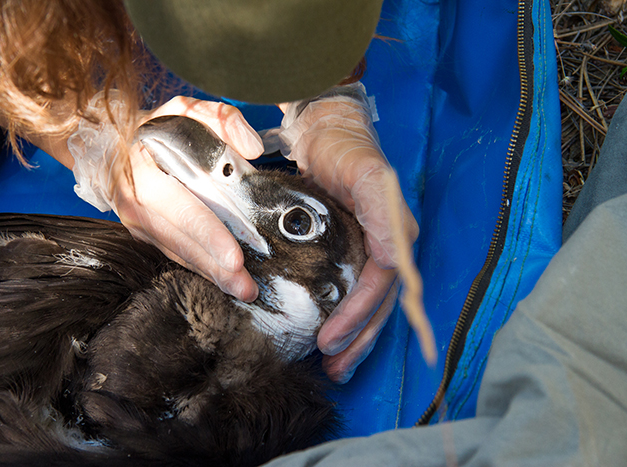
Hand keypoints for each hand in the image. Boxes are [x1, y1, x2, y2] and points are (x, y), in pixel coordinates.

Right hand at [69, 95, 263, 301]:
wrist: (111, 141)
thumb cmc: (154, 127)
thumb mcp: (183, 109)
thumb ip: (221, 119)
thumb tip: (252, 149)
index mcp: (142, 172)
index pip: (177, 208)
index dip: (206, 233)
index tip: (234, 256)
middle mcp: (135, 204)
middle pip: (179, 242)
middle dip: (214, 267)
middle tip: (245, 287)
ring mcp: (137, 224)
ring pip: (177, 254)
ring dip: (210, 274)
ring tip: (241, 289)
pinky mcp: (146, 235)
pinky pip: (175, 254)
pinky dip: (200, 269)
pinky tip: (223, 280)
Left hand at [278, 83, 436, 382]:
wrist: (326, 128)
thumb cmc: (345, 148)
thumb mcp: (366, 173)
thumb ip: (384, 212)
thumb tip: (396, 261)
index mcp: (395, 233)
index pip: (381, 286)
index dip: (360, 317)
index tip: (332, 341)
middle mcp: (388, 245)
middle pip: (378, 304)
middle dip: (359, 339)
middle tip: (334, 368)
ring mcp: (371, 246)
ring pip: (369, 302)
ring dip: (355, 336)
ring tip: (334, 363)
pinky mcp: (353, 246)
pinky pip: (354, 288)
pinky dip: (345, 313)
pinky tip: (331, 331)